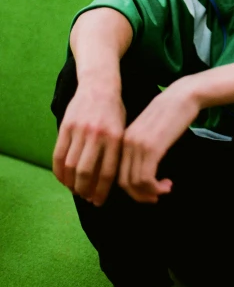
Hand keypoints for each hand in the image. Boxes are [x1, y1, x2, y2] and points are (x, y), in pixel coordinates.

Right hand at [52, 78, 125, 206]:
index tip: (99, 201)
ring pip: (71, 165)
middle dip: (85, 190)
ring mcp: (80, 130)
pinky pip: (58, 154)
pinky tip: (63, 179)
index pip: (107, 172)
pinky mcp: (66, 126)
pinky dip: (59, 171)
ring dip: (71, 183)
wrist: (99, 85)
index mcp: (115, 137)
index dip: (102, 191)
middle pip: (86, 172)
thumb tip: (110, 183)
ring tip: (75, 190)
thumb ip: (116, 153)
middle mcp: (97, 134)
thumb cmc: (114, 111)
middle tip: (86, 198)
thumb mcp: (122, 130)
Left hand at [118, 84, 199, 202]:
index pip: (119, 173)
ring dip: (150, 193)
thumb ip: (141, 147)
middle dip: (139, 195)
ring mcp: (138, 145)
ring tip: (165, 189)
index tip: (148, 193)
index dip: (132, 189)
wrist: (182, 96)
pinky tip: (168, 184)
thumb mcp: (149, 130)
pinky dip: (156, 188)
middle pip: (124, 182)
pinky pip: (146, 179)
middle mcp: (126, 143)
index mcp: (123, 139)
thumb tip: (142, 171)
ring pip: (135, 183)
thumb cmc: (170, 112)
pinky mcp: (151, 148)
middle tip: (155, 198)